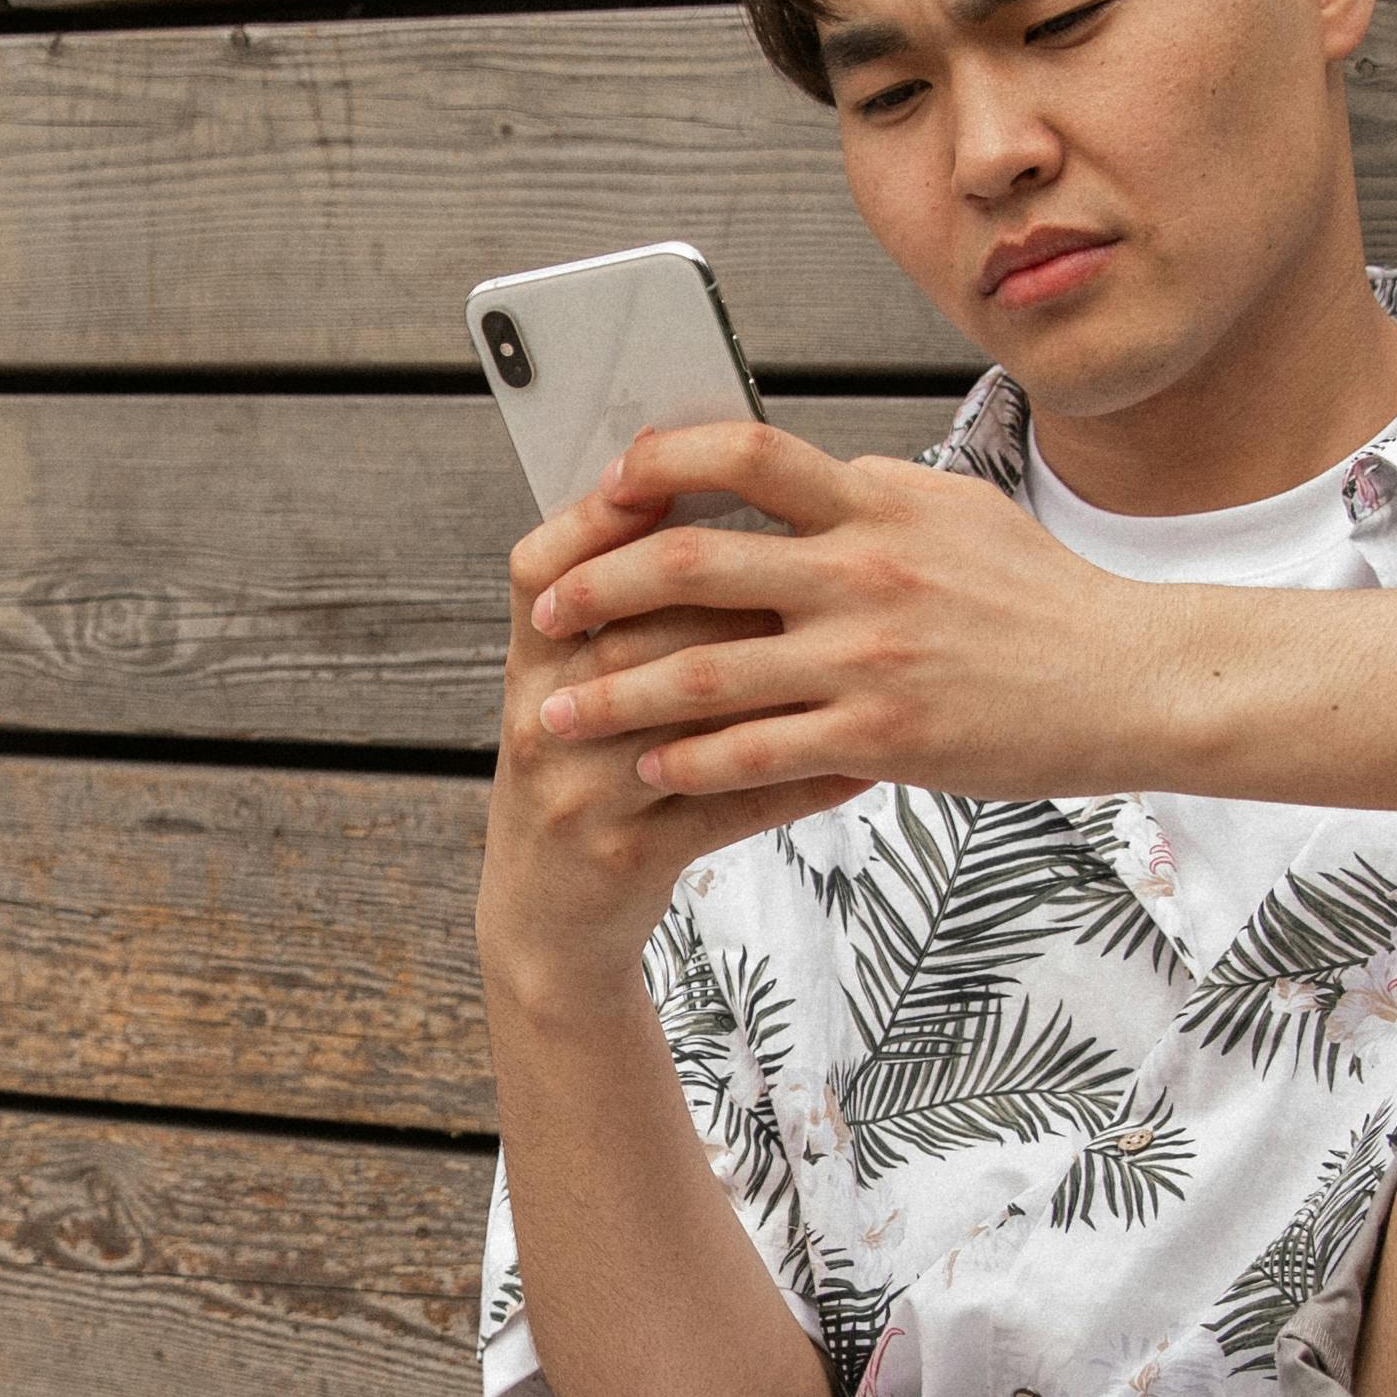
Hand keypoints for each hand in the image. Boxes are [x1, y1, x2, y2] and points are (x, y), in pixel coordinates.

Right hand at [479, 476, 871, 1001]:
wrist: (546, 924)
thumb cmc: (584, 784)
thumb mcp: (570, 697)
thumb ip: (621, 616)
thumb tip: (708, 509)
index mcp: (530, 668)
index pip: (545, 569)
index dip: (601, 516)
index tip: (672, 472)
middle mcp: (542, 721)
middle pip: (632, 629)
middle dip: (728, 589)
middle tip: (821, 555)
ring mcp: (579, 792)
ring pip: (685, 715)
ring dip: (780, 677)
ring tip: (865, 646)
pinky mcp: (626, 855)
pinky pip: (728, 805)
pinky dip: (802, 780)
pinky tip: (866, 760)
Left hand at [520, 421, 1194, 804]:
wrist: (1130, 679)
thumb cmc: (1042, 597)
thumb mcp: (955, 513)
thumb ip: (867, 493)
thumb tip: (797, 474)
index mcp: (873, 501)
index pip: (740, 453)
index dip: (655, 465)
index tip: (604, 493)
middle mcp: (861, 569)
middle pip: (690, 563)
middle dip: (596, 589)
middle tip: (545, 613)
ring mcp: (869, 656)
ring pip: (703, 673)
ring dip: (615, 696)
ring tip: (559, 716)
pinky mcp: (882, 735)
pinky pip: (756, 752)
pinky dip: (689, 762)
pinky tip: (648, 768)